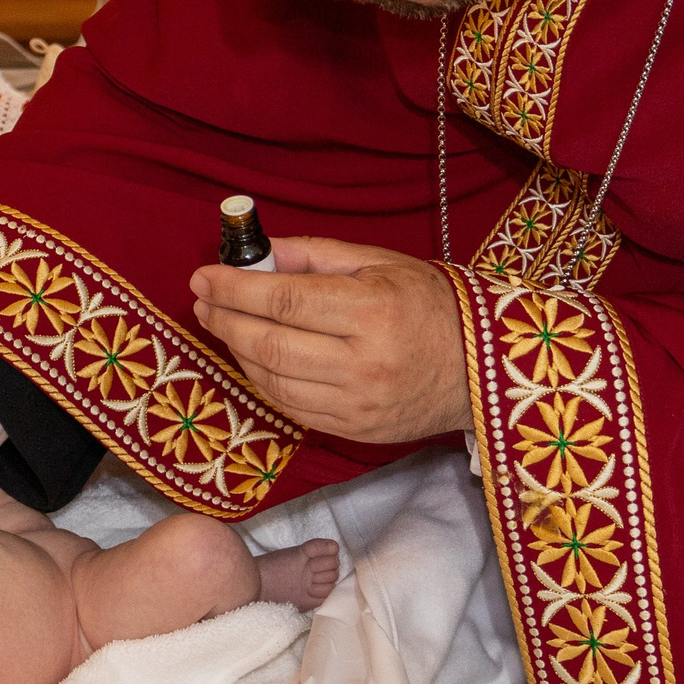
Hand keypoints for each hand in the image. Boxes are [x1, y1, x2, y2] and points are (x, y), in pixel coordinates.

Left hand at [189, 238, 472, 442]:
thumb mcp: (382, 263)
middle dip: (225, 321)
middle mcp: (362, 364)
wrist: (481, 372)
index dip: (234, 289)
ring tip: (223, 324)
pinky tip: (253, 357)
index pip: (283, 301)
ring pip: (272, 381)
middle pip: (269, 344)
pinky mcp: (352, 431)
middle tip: (203, 301)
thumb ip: (317, 256)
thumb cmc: (432, 306)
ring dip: (237, 351)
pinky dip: (262, 380)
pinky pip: (289, 407)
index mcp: (372, 312)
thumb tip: (260, 252)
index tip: (203, 276)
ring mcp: (355, 404)